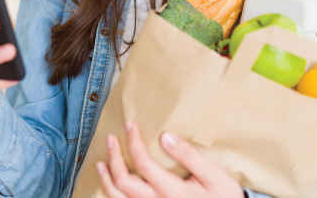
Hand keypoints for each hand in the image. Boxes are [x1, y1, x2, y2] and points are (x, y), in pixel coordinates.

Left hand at [96, 121, 243, 197]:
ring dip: (106, 180)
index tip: (129, 125)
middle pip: (123, 181)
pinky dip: (114, 195)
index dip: (133, 141)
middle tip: (110, 139)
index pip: (142, 163)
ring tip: (101, 164)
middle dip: (113, 157)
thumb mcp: (215, 176)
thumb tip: (165, 137)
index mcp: (171, 191)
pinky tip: (112, 185)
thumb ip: (189, 157)